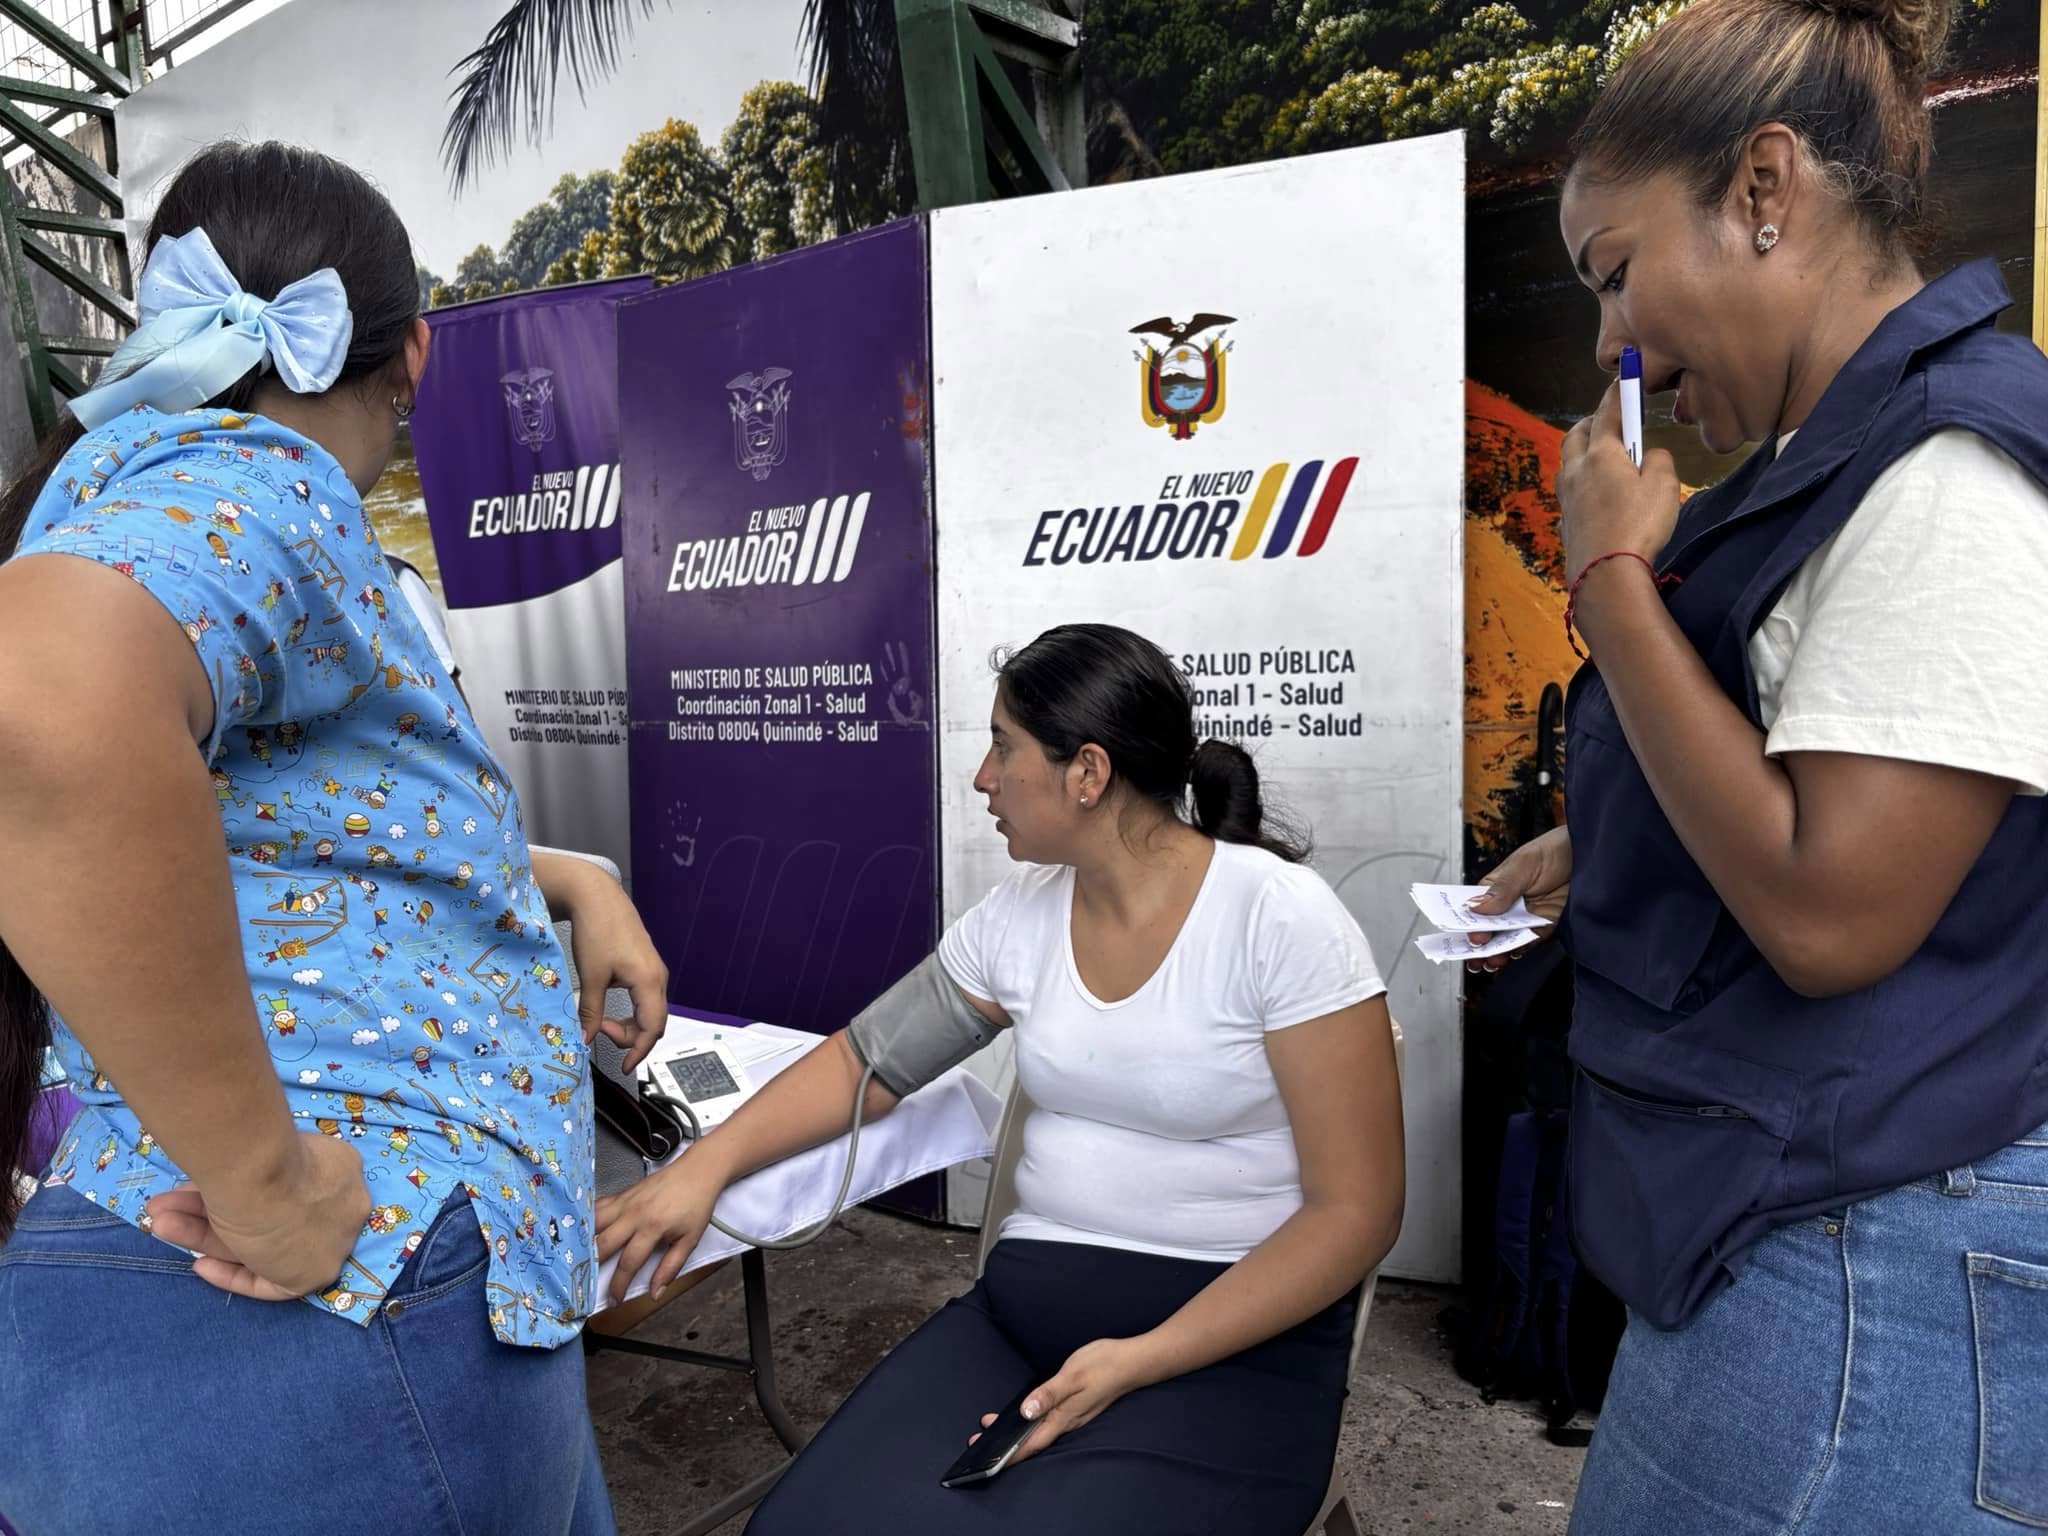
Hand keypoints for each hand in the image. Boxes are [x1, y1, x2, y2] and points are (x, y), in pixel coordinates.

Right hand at [144, 1131, 368, 1298]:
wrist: (261, 1174)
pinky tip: (199, 1265)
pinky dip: (231, 1273)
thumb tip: (221, 1160)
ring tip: (159, 1218)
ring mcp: (334, 1240)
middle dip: (213, 1209)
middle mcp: (341, 1204)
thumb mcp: (255, 1147)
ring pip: (260, 1240)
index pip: (293, 1186)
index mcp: (339, 1167)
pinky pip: (271, 1281)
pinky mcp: (316, 1273)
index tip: (213, 1189)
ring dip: (205, 1231)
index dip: (247, 1192)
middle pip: (271, 1214)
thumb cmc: (255, 1152)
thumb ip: (248, 1163)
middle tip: (171, 1202)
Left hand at [554, 860, 669, 1072]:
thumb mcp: (590, 976)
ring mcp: (654, 970)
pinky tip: (611, 1009)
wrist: (597, 896)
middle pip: (655, 1022)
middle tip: (601, 1033)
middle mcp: (658, 977)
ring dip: (631, 1024)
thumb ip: (591, 1011)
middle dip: (632, 1037)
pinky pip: (646, 998)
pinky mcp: (646, 965)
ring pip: (651, 1011)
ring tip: (602, 1021)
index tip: (623, 1067)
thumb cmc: (596, 931)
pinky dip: (632, 1011)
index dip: (638, 1051)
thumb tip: (586, 1039)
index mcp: (649, 981)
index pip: (652, 1028)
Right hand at [594, 1153, 722, 1307]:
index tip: (614, 1300)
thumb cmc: (696, 1204)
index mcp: (652, 1228)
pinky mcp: (622, 1194)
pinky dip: (587, 1220)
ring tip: (574, 1259)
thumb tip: (655, 1293)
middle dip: (592, 1268)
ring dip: (583, 1241)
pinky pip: (598, 1207)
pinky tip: (579, 1231)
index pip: (628, 1264)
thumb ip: (670, 1268)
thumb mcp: (689, 1240)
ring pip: (594, 1224)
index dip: (618, 1286)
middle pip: (604, 1244)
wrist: (697, 1171)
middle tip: (585, 1284)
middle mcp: (633, 1214)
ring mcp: (625, 1202)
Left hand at [971, 1337, 1154, 1467]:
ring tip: (993, 1427)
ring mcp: (1073, 1415)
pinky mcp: (1076, 1407)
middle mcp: (1067, 1421)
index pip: (1031, 1443)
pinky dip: (1031, 1422)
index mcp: (1063, 1417)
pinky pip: (1049, 1422)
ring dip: (1017, 1432)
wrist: (1133, 1361)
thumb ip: (1048, 1394)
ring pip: (1040, 1431)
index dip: (1009, 1453)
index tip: (987, 1459)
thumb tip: (1025, 1412)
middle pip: (1033, 1440)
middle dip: (1007, 1444)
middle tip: (979, 1439)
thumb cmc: (1103, 1365)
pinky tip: (1025, 1416)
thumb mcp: (1072, 1375)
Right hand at [1467, 825, 1571, 973]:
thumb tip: (1475, 907)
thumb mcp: (1524, 864)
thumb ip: (1502, 889)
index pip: (1476, 909)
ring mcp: (1527, 916)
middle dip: (1481, 945)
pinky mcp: (1546, 925)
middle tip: (1476, 956)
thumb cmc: (1555, 849)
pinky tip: (1513, 955)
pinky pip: (1531, 941)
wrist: (1590, 854)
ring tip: (1492, 962)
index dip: (1470, 923)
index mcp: (1496, 887)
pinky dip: (1522, 949)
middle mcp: (1509, 904)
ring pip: (1508, 939)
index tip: (1470, 935)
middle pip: (1490, 928)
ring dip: (1498, 952)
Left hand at [1558, 382, 1681, 587]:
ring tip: (1604, 458)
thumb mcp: (1664, 484)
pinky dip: (1582, 485)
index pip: (1608, 413)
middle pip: (1576, 435)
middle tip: (1609, 422)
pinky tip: (1596, 496)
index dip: (1618, 394)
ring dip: (1583, 453)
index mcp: (1601, 454)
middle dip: (1592, 423)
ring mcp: (1567, 497)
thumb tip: (1650, 456)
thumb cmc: (1638, 525)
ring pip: (1568, 463)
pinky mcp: (1567, 521)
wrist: (1605, 574)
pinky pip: (1571, 493)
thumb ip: (1659, 460)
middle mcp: (1576, 471)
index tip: (1624, 379)